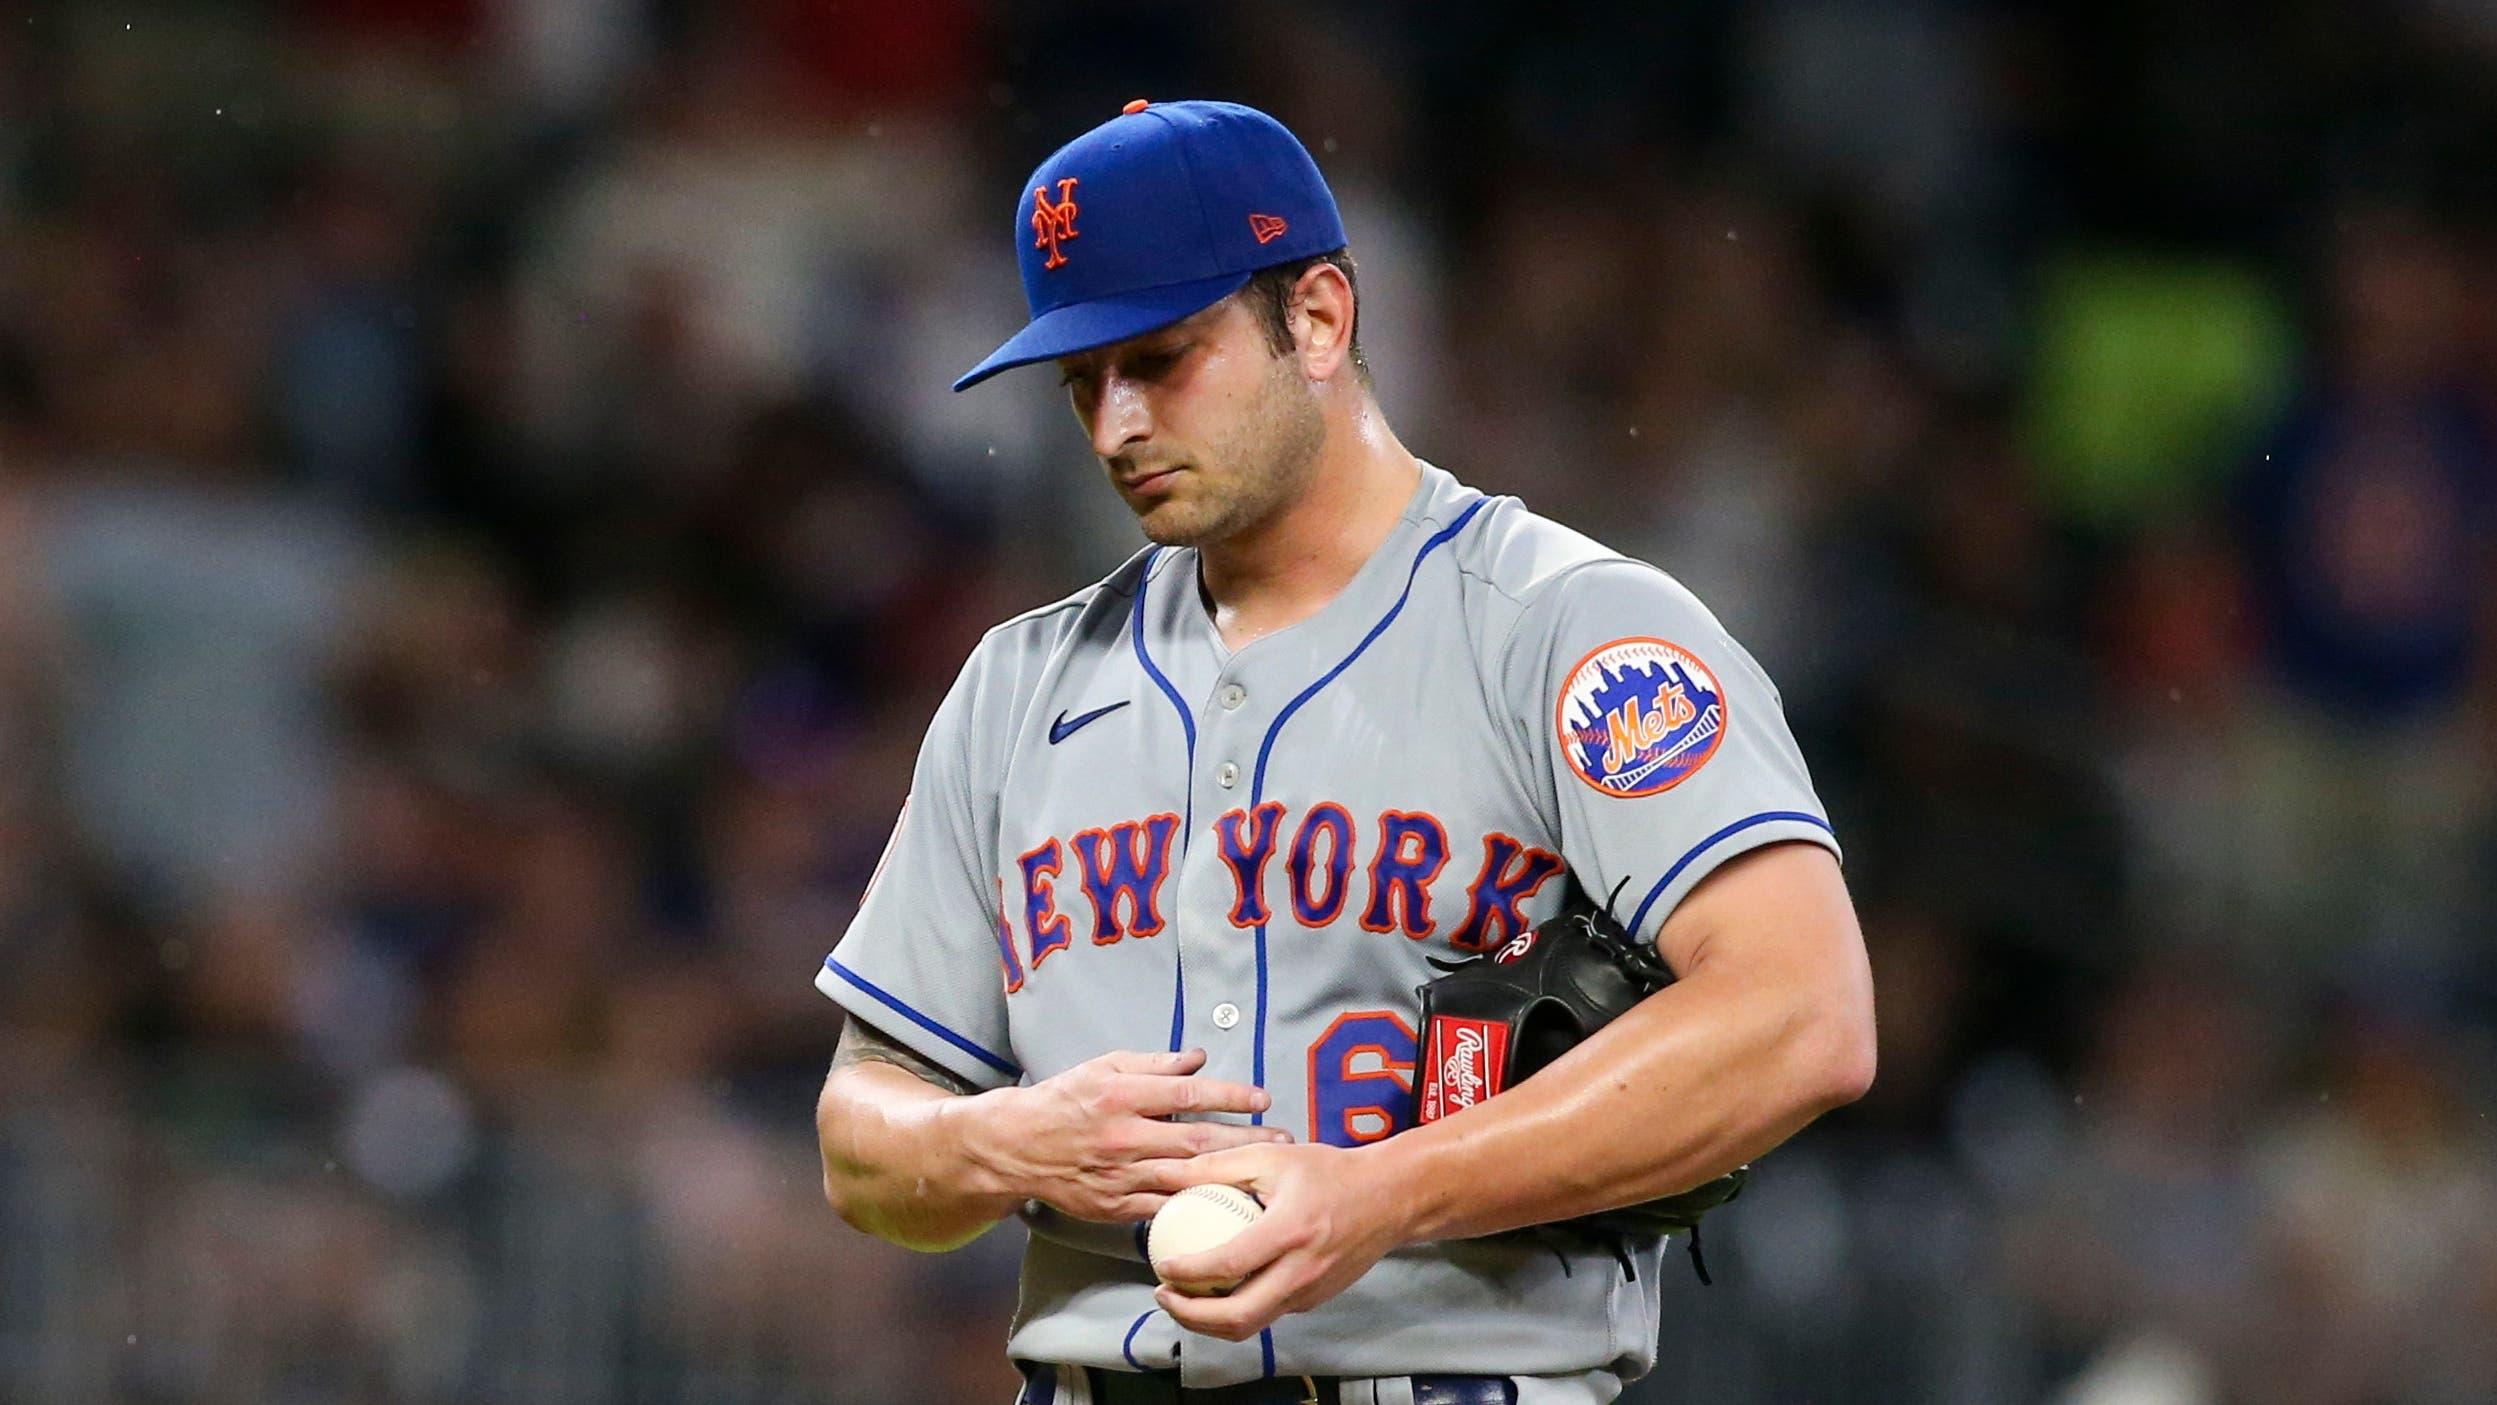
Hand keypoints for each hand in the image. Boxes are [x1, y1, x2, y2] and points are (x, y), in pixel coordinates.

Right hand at [966, 1048, 1290, 1222]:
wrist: (1016, 1146)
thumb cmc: (1064, 1100)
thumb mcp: (1104, 1067)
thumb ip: (1154, 1064)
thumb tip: (1199, 1058)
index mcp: (1122, 1095)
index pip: (1188, 1093)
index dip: (1229, 1096)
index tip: (1262, 1098)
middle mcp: (1124, 1136)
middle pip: (1196, 1140)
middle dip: (1245, 1141)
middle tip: (1284, 1141)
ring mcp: (1120, 1175)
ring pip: (1185, 1178)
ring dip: (1229, 1177)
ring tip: (1266, 1176)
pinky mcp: (1115, 1206)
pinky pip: (1163, 1208)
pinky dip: (1195, 1207)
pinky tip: (1225, 1206)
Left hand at [1148, 1141, 1413, 1340]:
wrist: (1389, 1198)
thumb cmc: (1329, 1172)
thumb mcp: (1272, 1156)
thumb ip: (1215, 1166)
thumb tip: (1163, 1173)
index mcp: (1291, 1231)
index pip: (1229, 1264)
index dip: (1187, 1272)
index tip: (1161, 1265)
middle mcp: (1302, 1271)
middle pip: (1237, 1317)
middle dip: (1190, 1316)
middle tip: (1164, 1295)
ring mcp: (1309, 1293)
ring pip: (1250, 1325)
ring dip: (1208, 1321)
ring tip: (1182, 1297)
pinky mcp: (1312, 1301)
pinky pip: (1267, 1313)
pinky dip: (1235, 1309)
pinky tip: (1217, 1288)